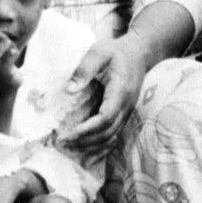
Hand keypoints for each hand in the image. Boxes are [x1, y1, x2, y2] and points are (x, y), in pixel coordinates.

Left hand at [61, 35, 145, 157]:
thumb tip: (69, 89)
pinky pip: (114, 136)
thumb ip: (84, 68)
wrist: (140, 53)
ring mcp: (127, 112)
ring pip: (111, 137)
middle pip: (107, 132)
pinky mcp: (124, 115)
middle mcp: (126, 106)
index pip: (105, 117)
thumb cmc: (117, 51)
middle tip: (62, 143)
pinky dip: (101, 147)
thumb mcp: (99, 52)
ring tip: (69, 148)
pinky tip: (86, 151)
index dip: (87, 129)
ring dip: (91, 146)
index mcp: (120, 91)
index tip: (68, 134)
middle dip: (84, 141)